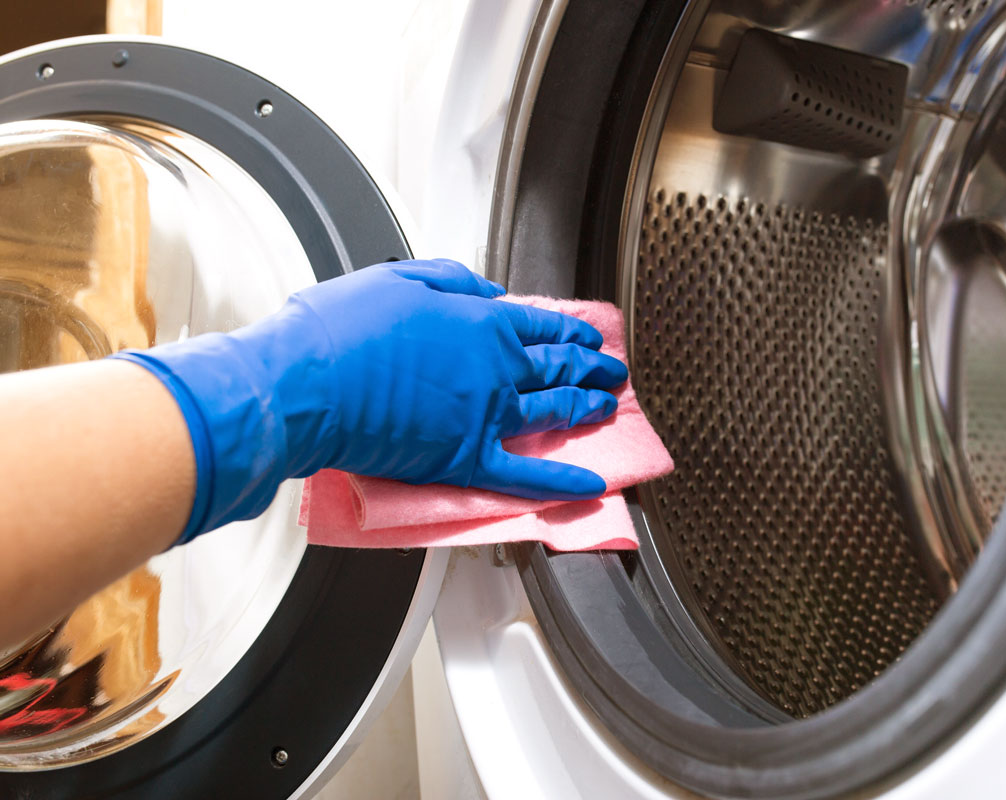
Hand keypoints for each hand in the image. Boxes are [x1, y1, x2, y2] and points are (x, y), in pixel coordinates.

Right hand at [112, 259, 627, 542]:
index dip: (569, 332)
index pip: (540, 325)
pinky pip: (525, 476)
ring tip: (609, 408)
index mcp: (480, 321)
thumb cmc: (340, 329)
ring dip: (587, 409)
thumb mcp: (399, 277)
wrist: (306, 383)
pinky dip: (562, 484)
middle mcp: (495, 367)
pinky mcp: (466, 459)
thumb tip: (490, 291)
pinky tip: (591, 487)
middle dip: (590, 367)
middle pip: (557, 366)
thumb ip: (454, 281)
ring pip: (553, 413)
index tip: (587, 337)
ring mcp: (486, 415)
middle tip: (612, 370)